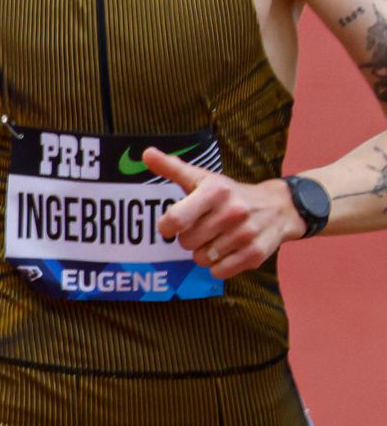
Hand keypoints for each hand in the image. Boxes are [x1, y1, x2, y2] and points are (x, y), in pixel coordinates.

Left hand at [145, 147, 305, 278]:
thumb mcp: (203, 177)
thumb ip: (172, 168)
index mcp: (215, 191)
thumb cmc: (230, 193)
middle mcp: (232, 212)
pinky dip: (218, 266)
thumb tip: (146, 154)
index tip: (169, 225)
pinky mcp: (256, 254)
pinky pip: (220, 271)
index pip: (177, 218)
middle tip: (200, 229)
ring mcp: (245, 234)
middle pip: (187, 242)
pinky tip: (225, 251)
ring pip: (202, 259)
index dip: (166, 226)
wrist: (278, 207)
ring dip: (203, 253)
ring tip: (214, 239)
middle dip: (188, 239)